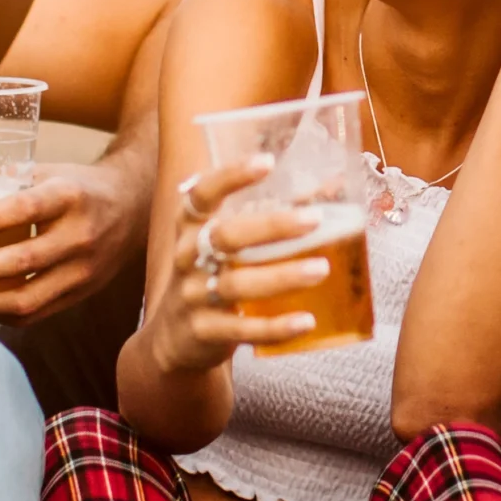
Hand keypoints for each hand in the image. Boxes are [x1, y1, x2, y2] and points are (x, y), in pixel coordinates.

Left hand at [0, 154, 152, 323]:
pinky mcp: (82, 293)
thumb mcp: (52, 171)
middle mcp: (80, 235)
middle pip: (21, 262)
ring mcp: (83, 270)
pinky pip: (36, 313)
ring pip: (27, 298)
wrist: (136, 208)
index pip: (26, 209)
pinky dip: (2, 312)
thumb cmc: (81, 187)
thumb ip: (9, 181)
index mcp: (70, 196)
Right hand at [144, 158, 333, 373]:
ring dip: (282, 276)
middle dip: (271, 226)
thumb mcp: (220, 244)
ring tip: (321, 268)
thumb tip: (326, 188)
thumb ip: (259, 217)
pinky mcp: (205, 331)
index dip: (231, 176)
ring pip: (237, 285)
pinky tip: (306, 321)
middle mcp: (187, 257)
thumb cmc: (210, 275)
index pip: (202, 194)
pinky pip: (243, 329)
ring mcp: (194, 296)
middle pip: (226, 237)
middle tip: (314, 218)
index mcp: (190, 227)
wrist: (173, 338)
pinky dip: (276, 326)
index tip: (267, 162)